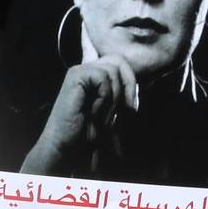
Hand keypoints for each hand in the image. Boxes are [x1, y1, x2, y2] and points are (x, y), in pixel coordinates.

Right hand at [20, 55, 140, 174]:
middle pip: (119, 61)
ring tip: (104, 116)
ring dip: (115, 97)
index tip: (131, 107)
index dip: (131, 82)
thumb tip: (141, 83)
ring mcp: (79, 71)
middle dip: (128, 86)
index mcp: (94, 74)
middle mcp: (86, 68)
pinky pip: (103, 78)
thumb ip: (123, 94)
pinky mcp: (75, 76)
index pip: (119, 62)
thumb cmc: (89, 132)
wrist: (66, 147)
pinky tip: (94, 112)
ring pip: (113, 70)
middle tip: (125, 111)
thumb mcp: (113, 110)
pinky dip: (104, 98)